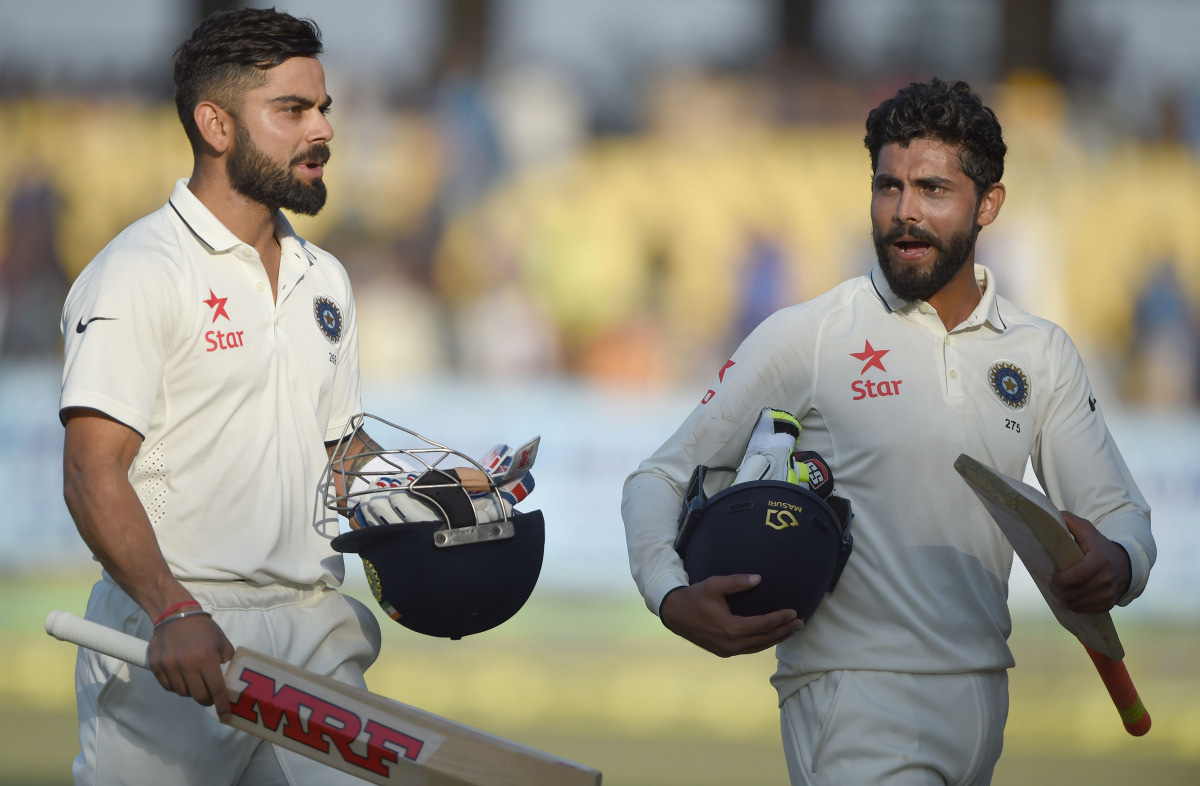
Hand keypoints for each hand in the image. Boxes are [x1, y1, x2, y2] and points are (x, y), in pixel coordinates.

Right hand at [148, 614, 235, 720]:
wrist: (175, 615)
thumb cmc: (202, 628)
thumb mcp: (221, 641)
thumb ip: (227, 660)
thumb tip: (229, 679)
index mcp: (206, 658)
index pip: (217, 689)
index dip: (222, 705)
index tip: (226, 716)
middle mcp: (187, 665)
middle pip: (199, 695)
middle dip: (207, 699)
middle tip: (210, 695)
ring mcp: (170, 666)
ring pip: (183, 693)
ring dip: (191, 692)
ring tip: (194, 681)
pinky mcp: (156, 666)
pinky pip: (168, 687)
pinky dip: (177, 687)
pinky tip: (181, 678)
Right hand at [659, 574, 802, 657]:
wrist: (674, 613)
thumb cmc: (695, 596)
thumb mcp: (714, 585)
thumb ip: (737, 582)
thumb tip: (759, 578)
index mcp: (730, 628)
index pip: (763, 625)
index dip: (780, 619)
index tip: (794, 612)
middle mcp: (731, 644)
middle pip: (765, 639)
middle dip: (784, 631)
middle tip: (800, 623)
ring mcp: (727, 650)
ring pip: (758, 647)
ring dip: (776, 639)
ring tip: (791, 631)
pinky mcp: (724, 652)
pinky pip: (749, 649)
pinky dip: (763, 643)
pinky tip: (771, 636)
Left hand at [1049, 511, 1131, 613]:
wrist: (1126, 563)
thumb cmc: (1099, 545)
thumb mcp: (1087, 530)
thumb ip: (1070, 521)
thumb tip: (1053, 515)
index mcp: (1100, 560)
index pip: (1077, 575)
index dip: (1060, 579)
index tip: (1050, 576)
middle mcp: (1106, 578)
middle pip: (1075, 592)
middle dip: (1058, 590)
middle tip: (1051, 584)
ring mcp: (1109, 593)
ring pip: (1078, 603)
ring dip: (1063, 599)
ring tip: (1057, 591)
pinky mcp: (1109, 603)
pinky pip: (1086, 610)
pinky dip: (1074, 606)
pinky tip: (1068, 598)